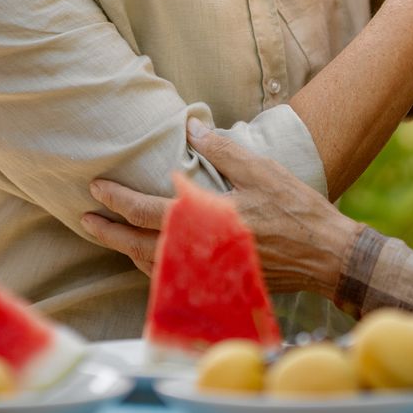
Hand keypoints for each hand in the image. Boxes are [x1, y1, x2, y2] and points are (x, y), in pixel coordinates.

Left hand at [82, 124, 362, 295]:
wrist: (327, 256)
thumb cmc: (296, 210)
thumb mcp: (260, 170)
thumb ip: (221, 149)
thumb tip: (190, 126)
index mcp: (205, 221)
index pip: (146, 212)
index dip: (116, 200)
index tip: (96, 188)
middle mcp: (200, 252)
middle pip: (138, 246)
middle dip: (107, 233)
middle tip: (85, 220)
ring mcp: (208, 274)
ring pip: (153, 268)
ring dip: (127, 252)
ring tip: (111, 237)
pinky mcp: (219, 285)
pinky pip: (174, 281)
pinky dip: (154, 269)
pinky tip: (149, 257)